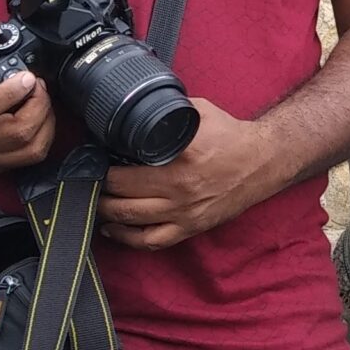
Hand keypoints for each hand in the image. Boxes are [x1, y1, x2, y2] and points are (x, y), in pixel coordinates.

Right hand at [0, 17, 55, 172]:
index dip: (12, 94)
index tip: (27, 77)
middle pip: (15, 133)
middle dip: (38, 105)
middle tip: (38, 85)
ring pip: (28, 150)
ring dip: (45, 121)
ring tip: (40, 100)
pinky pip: (27, 158)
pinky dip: (42, 136)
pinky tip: (36, 116)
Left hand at [98, 100, 289, 250]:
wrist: (263, 161)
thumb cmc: (231, 135)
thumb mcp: (198, 111)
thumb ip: (167, 112)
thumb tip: (136, 108)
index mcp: (179, 158)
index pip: (125, 169)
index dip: (102, 167)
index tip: (93, 160)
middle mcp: (179, 189)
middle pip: (121, 198)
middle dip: (98, 191)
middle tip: (87, 181)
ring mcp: (185, 212)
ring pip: (131, 221)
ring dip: (106, 213)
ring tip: (95, 202)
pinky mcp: (192, 227)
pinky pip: (152, 241)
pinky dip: (128, 238)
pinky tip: (113, 229)